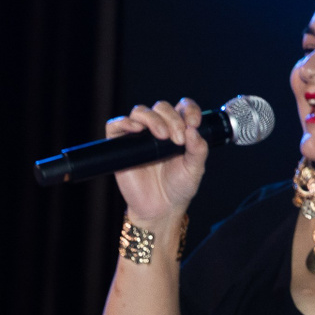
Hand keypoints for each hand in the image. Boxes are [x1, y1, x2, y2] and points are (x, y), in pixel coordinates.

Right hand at [107, 99, 206, 227]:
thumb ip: (198, 150)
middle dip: (172, 118)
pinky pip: (116, 125)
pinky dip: (125, 122)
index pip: (182, 108)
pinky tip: (137, 130)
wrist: (161, 208)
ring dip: (153, 119)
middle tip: (178, 139)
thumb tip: (193, 130)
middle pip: (161, 107)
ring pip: (140, 112)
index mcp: (179, 131)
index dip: (189, 109)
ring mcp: (139, 136)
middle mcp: (158, 129)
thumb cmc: (178, 187)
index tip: (194, 123)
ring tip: (163, 137)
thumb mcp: (195, 169)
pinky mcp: (120, 145)